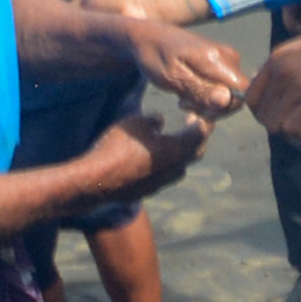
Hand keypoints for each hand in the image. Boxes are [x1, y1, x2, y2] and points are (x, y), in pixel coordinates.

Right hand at [81, 110, 209, 206]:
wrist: (97, 181)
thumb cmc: (117, 147)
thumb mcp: (136, 123)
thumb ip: (153, 120)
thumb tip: (161, 121)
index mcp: (177, 150)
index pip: (201, 134)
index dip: (203, 120)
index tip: (199, 111)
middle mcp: (175, 169)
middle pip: (195, 152)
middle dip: (196, 137)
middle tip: (191, 122)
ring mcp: (162, 182)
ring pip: (181, 166)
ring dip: (182, 152)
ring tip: (174, 139)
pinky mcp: (148, 190)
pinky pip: (164, 175)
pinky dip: (165, 163)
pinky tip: (153, 156)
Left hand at [121, 19, 245, 114]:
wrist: (148, 36)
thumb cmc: (154, 56)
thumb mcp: (172, 78)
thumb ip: (201, 91)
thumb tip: (228, 101)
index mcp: (217, 58)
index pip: (241, 94)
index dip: (223, 108)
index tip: (197, 107)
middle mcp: (228, 56)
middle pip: (236, 96)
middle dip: (211, 107)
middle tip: (183, 103)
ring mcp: (226, 57)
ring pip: (229, 93)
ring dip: (206, 103)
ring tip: (182, 97)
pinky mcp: (221, 61)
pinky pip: (223, 86)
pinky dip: (206, 95)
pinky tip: (187, 93)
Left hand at [243, 21, 300, 141]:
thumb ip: (284, 66)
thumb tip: (264, 86)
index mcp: (277, 57)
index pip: (251, 96)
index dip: (262, 111)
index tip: (280, 114)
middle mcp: (282, 71)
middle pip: (261, 114)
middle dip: (277, 124)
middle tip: (297, 123)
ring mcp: (298, 85)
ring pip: (275, 124)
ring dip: (291, 131)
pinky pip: (295, 128)